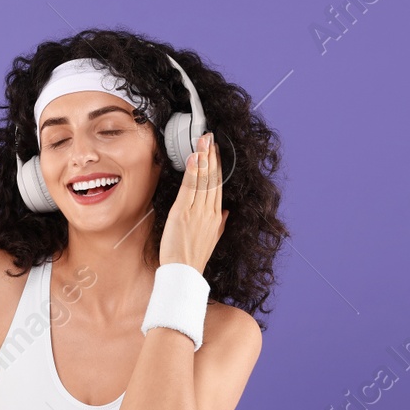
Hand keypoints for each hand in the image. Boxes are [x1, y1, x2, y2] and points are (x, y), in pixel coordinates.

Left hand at [157, 131, 228, 272]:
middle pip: (212, 178)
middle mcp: (208, 212)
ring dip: (203, 158)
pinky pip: (189, 188)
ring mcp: (196, 211)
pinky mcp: (182, 213)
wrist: (184, 272)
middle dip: (211, 156)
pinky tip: (193, 159)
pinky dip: (192, 172)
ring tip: (203, 142)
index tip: (217, 152)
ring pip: (202, 180)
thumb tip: (226, 213)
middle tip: (210, 138)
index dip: (218, 166)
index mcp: (216, 217)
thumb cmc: (193, 258)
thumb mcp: (213, 240)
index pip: (218, 186)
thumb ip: (220, 224)